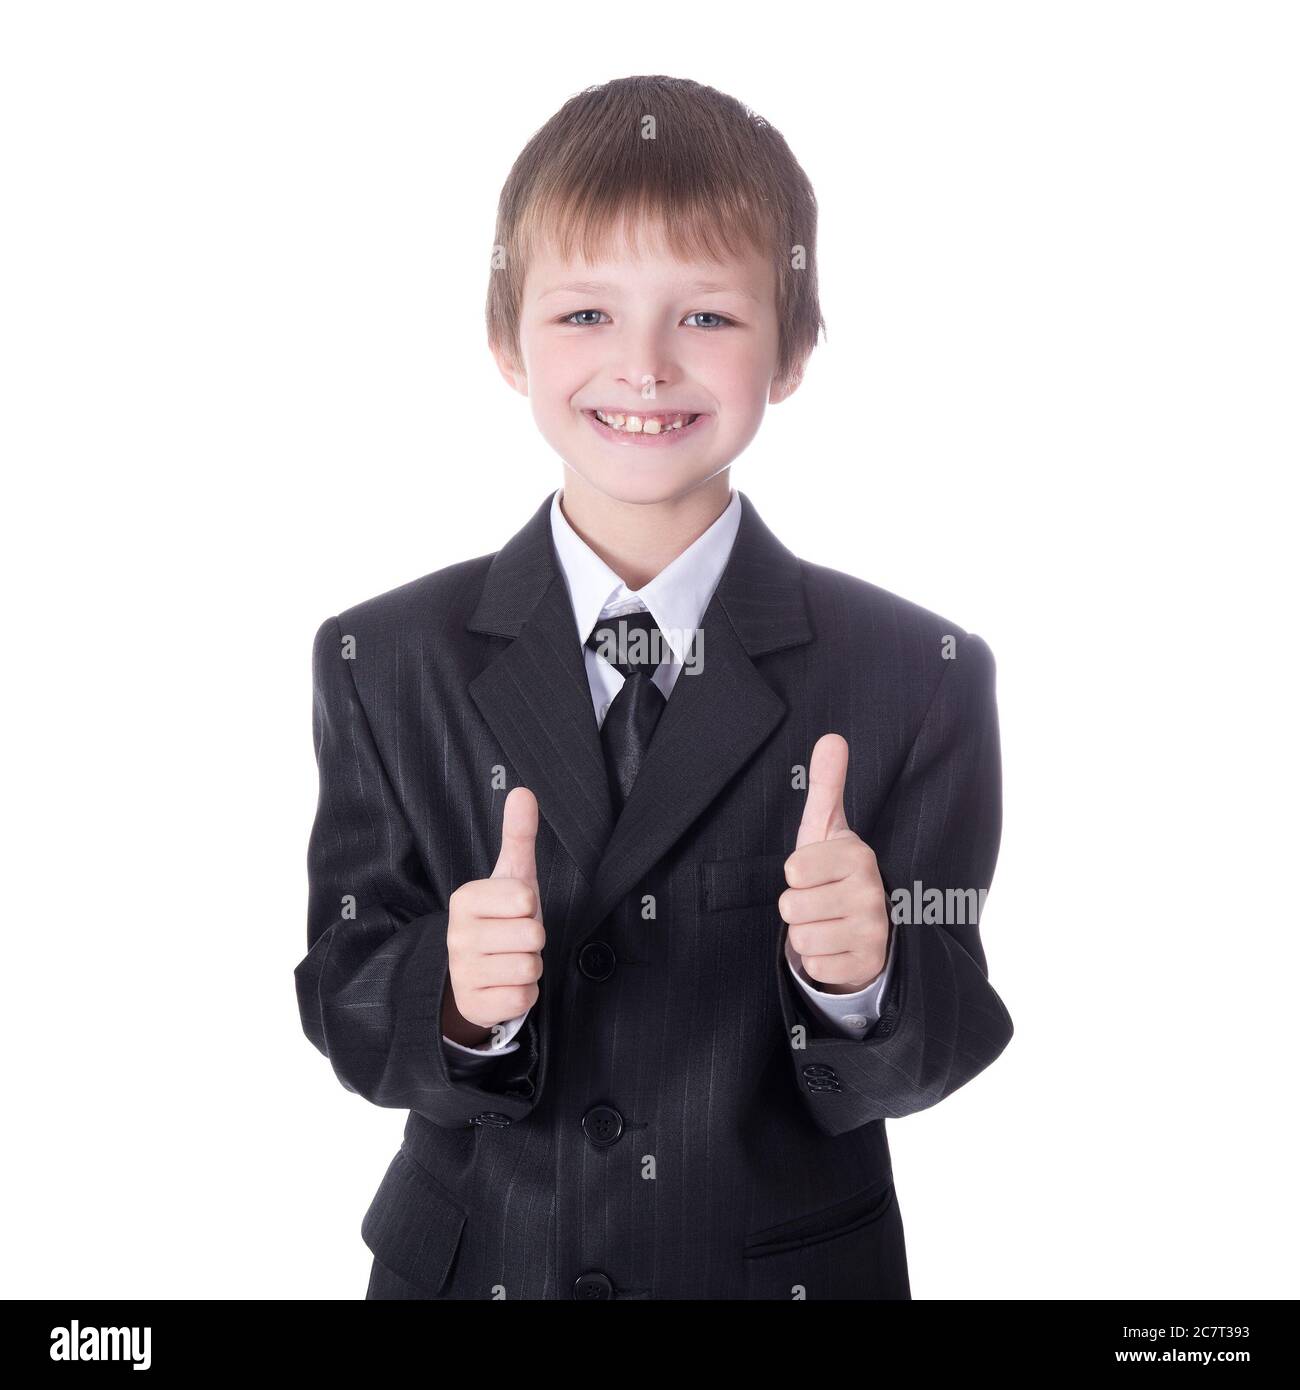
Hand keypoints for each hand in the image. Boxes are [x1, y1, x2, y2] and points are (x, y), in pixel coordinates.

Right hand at [443, 786, 545, 1046]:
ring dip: (531, 966)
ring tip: (512, 959)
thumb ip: (518, 834)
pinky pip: (523, 998)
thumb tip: (524, 791)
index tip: (514, 910)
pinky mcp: (475, 1005)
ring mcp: (463, 972)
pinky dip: (524, 993)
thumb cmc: (500, 918)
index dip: (530, 906)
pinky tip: (506, 984)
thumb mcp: (510, 876)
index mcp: (465, 900)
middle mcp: (457, 936)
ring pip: (530, 967)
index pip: (525, 899)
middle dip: (533, 939)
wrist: (473, 974)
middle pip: (533, 935)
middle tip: (515, 938)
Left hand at [780, 733, 889, 993]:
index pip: (794, 869)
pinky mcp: (867, 964)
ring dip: (805, 933)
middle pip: (791, 906)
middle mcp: (871, 892)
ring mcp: (873, 931)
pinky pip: (814, 965)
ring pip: (801, 938)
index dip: (794, 874)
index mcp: (858, 856)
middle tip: (817, 900)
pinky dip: (817, 959)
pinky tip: (834, 945)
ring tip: (825, 922)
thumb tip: (832, 737)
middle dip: (796, 906)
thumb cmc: (832, 872)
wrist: (863, 927)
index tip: (813, 872)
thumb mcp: (826, 828)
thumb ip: (827, 784)